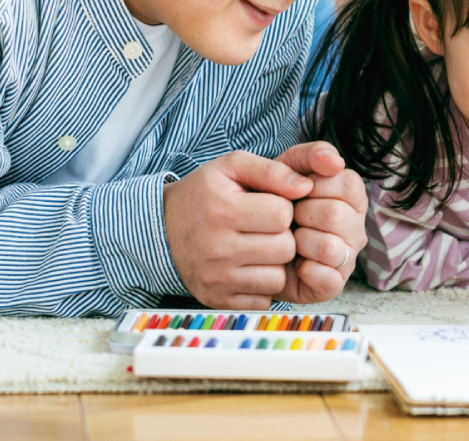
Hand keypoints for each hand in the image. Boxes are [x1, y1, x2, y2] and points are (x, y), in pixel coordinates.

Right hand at [163, 150, 314, 309]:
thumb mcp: (231, 167)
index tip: (267, 206)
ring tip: (257, 248)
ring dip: (274, 263)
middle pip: (285, 248)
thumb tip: (305, 187)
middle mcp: (217, 248)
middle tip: (263, 229)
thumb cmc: (203, 195)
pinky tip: (248, 268)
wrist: (162, 229)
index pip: (282, 214)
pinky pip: (263, 300)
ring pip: (277, 278)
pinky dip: (261, 286)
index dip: (282, 208)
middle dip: (281, 236)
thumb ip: (272, 170)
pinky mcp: (216, 299)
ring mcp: (216, 278)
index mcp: (223, 211)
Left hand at [275, 141, 367, 303]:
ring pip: (331, 248)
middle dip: (302, 214)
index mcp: (350, 197)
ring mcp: (347, 257)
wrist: (247, 238)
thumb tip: (334, 161)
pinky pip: (327, 279)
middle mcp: (355, 227)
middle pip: (336, 215)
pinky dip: (305, 271)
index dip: (316, 186)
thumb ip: (309, 155)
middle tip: (288, 218)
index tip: (298, 191)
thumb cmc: (272, 200)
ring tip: (290, 241)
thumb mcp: (285, 168)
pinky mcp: (333, 285)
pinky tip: (294, 265)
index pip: (348, 183)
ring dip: (301, 243)